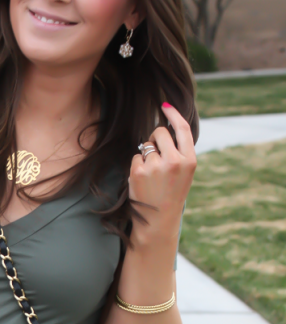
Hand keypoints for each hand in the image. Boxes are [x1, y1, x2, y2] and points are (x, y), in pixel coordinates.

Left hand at [128, 103, 195, 248]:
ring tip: (152, 174)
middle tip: (157, 156)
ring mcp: (155, 166)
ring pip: (146, 145)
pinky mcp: (138, 171)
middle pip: (160, 132)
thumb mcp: (184, 171)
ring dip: (146, 155)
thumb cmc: (171, 192)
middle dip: (156, 138)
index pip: (182, 128)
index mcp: (189, 160)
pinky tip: (143, 180)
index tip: (165, 105)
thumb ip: (178, 151)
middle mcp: (174, 161)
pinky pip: (135, 157)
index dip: (173, 114)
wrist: (158, 219)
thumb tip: (164, 127)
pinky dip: (137, 165)